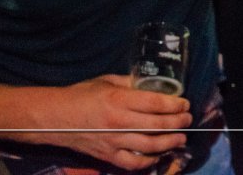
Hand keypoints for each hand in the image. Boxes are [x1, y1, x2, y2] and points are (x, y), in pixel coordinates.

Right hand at [41, 74, 191, 169]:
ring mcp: (113, 141)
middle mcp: (118, 121)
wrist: (55, 118)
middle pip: (157, 125)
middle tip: (187, 119)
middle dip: (178, 122)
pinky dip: (149, 161)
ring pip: (150, 146)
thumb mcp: (107, 81)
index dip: (175, 104)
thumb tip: (153, 85)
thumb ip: (131, 83)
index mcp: (119, 99)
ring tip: (180, 138)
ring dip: (170, 142)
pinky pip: (133, 163)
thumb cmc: (81, 95)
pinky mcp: (107, 156)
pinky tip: (159, 155)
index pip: (155, 103)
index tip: (185, 103)